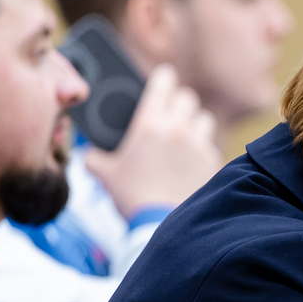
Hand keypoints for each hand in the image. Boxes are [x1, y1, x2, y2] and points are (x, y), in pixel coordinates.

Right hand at [85, 65, 222, 219]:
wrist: (161, 224)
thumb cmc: (132, 198)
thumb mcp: (104, 175)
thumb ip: (95, 159)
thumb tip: (89, 155)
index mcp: (150, 124)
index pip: (163, 83)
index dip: (163, 78)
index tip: (163, 77)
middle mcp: (178, 128)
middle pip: (187, 98)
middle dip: (179, 102)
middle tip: (171, 111)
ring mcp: (199, 144)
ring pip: (204, 119)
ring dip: (195, 123)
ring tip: (185, 134)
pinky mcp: (212, 162)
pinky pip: (211, 146)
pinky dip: (203, 149)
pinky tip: (193, 160)